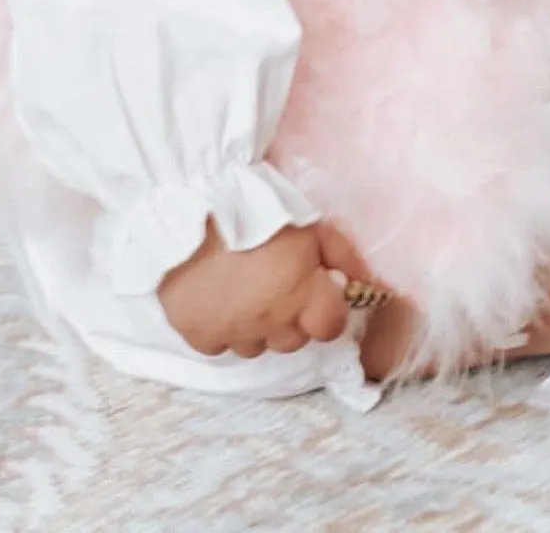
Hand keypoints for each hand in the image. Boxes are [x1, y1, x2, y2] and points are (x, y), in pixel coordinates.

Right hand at [157, 217, 380, 360]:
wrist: (190, 203)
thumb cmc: (256, 206)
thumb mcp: (310, 222)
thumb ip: (340, 256)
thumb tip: (360, 284)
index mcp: (303, 295)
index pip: (331, 327)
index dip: (327, 309)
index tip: (315, 291)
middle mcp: (272, 323)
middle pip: (293, 339)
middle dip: (291, 317)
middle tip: (276, 283)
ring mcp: (234, 334)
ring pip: (256, 345)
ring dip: (256, 324)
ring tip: (242, 288)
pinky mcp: (199, 336)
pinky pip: (219, 344)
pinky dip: (221, 328)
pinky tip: (215, 297)